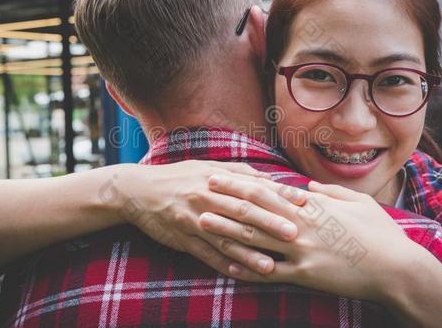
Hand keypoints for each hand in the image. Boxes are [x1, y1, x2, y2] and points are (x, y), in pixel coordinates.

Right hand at [107, 160, 305, 276]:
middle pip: (242, 211)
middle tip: (294, 234)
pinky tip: (239, 272)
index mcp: (216, 178)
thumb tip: (271, 178)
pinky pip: (204, 253)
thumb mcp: (207, 168)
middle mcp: (206, 197)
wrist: (138, 190)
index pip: (252, 186)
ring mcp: (192, 219)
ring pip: (225, 237)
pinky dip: (221, 263)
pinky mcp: (181, 237)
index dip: (278, 194)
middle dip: (270, 223)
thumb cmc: (179, 177)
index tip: (303, 202)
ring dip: (248, 252)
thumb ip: (240, 173)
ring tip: (270, 265)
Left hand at [199, 176, 414, 301]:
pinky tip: (227, 266)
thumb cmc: (381, 232)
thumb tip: (306, 187)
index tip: (221, 175)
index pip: (268, 191)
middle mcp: (301, 227)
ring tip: (202, 222)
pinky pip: (269, 274)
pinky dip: (247, 269)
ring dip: (226, 231)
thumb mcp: (358, 202)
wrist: (397, 269)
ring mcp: (300, 252)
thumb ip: (329, 192)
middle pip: (254, 211)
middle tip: (200, 190)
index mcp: (312, 207)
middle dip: (225, 199)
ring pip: (255, 240)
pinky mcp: (305, 277)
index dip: (241, 183)